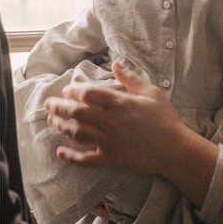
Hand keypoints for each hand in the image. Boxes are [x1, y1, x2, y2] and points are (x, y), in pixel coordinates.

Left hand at [44, 62, 190, 175]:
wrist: (174, 149)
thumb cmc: (165, 119)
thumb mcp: (151, 93)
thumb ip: (131, 78)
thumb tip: (115, 64)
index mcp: (120, 104)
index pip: (88, 94)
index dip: (73, 91)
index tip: (67, 91)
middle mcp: (111, 122)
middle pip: (77, 113)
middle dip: (59, 107)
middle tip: (48, 104)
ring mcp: (109, 142)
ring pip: (78, 133)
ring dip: (61, 126)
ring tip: (51, 121)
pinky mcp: (111, 159)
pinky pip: (86, 160)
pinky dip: (71, 157)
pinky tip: (60, 152)